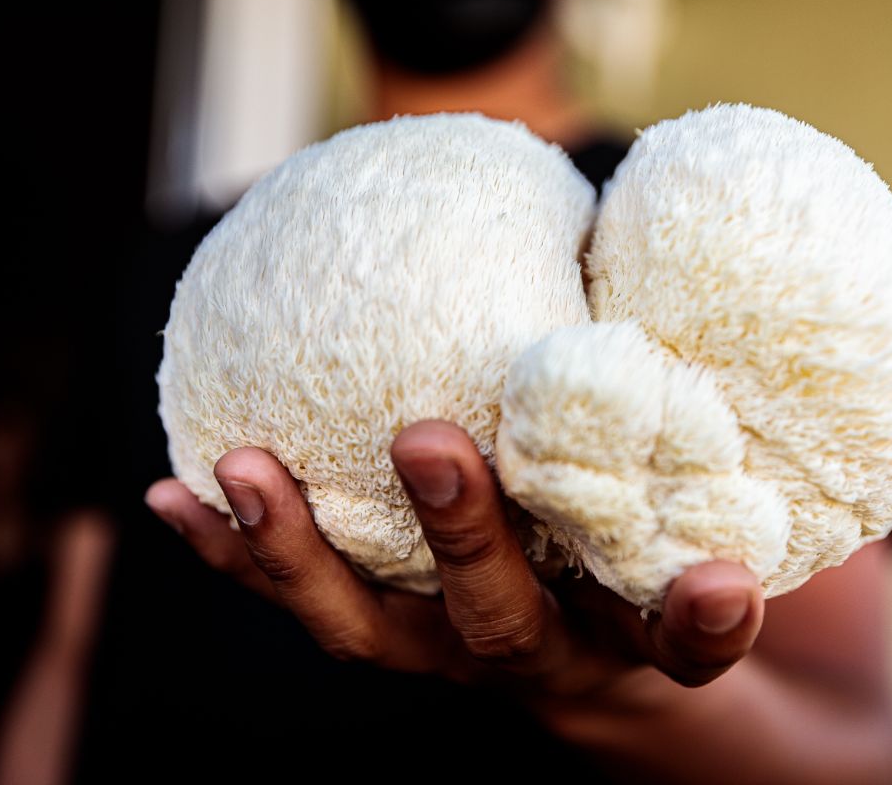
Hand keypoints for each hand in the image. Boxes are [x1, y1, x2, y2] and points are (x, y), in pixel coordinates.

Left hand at [145, 420, 763, 694]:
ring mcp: (448, 655)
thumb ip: (665, 401)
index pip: (685, 638)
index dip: (703, 619)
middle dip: (462, 536)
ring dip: (299, 554)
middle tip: (428, 441)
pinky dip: (236, 551)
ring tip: (242, 469)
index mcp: (634, 627)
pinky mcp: (385, 634)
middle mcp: (541, 652)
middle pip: (501, 621)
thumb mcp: (675, 490)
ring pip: (368, 630)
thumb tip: (622, 235)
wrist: (588, 654)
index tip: (717, 581)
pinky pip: (301, 599)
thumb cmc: (633, 537)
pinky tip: (174, 493)